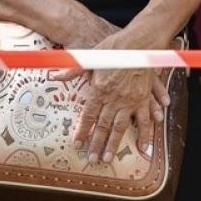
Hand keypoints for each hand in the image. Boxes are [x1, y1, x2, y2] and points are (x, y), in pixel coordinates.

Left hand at [65, 26, 170, 164]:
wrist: (140, 41)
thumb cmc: (115, 47)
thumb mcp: (91, 57)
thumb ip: (74, 70)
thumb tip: (55, 76)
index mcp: (100, 90)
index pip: (88, 115)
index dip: (82, 131)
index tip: (78, 144)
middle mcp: (115, 98)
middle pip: (104, 126)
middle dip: (97, 144)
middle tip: (92, 159)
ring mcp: (131, 99)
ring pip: (122, 127)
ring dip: (115, 144)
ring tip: (109, 157)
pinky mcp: (145, 97)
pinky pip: (144, 119)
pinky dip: (145, 133)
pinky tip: (144, 146)